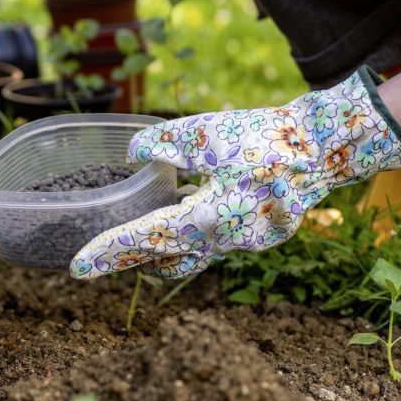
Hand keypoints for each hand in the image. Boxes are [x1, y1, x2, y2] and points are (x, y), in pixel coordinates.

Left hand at [70, 67, 400, 278]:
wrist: (323, 148)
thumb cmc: (264, 138)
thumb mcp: (206, 132)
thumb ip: (164, 144)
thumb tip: (133, 153)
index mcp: (210, 217)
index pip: (148, 240)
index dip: (110, 253)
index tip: (78, 268)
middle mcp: (226, 241)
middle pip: (167, 260)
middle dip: (130, 262)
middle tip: (95, 262)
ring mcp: (245, 243)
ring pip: (191, 258)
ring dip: (161, 252)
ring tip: (132, 243)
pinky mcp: (256, 235)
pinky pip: (213, 245)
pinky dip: (189, 237)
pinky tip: (180, 216)